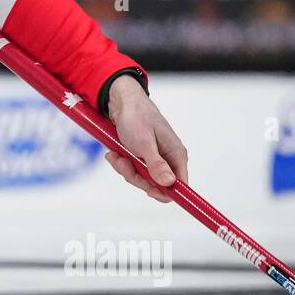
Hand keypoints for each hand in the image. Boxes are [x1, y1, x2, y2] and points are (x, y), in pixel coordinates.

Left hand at [102, 76, 188, 203]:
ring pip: (141, 178)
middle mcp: (168, 158)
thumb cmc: (136, 118)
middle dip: (137, 177)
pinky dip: (121, 163)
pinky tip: (114, 153)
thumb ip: (156, 164)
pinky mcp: (141, 156)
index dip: (166, 192)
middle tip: (124, 163)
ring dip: (125, 169)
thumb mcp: (144, 143)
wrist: (121, 102)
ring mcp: (154, 158)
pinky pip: (132, 169)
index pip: (180, 185)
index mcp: (176, 155)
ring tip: (116, 155)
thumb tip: (169, 183)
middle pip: (156, 185)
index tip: (148, 191)